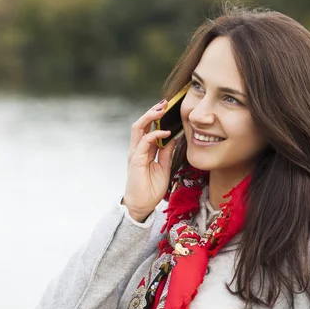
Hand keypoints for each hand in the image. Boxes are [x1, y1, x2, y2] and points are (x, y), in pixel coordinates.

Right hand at [122, 100, 178, 221]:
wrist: (141, 206)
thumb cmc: (151, 189)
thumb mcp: (164, 167)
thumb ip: (166, 152)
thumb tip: (174, 138)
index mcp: (143, 150)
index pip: (148, 128)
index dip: (157, 117)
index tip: (168, 108)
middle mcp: (137, 149)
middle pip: (141, 124)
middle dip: (152, 111)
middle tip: (165, 103)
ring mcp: (135, 153)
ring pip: (138, 127)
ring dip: (150, 116)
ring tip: (162, 109)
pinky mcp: (136, 160)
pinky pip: (144, 142)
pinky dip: (155, 134)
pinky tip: (166, 132)